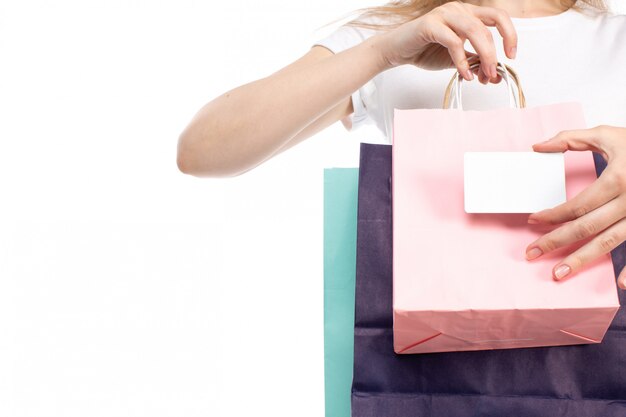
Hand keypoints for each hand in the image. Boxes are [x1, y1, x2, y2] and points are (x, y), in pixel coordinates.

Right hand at [377, 2, 516, 83]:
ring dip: (484, 55)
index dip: (510, 35)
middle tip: (494, 72)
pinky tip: (464, 74)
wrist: (396, 52)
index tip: (511, 56)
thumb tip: (493, 75)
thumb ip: (474, 63)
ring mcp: (444, 14)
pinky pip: (454, 42)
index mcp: (467, 14)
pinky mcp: (431, 25)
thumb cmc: (424, 51)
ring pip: (475, 30)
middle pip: (491, 22)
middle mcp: (458, 9)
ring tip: (482, 75)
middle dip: (497, 50)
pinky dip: (462, 61)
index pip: (498, 17)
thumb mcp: (456, 60)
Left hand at [524, 125, 625, 289]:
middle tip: (531, 253)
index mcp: (618, 179)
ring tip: (559, 273)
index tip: (532, 220)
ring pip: (608, 242)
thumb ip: (570, 139)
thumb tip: (537, 146)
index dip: (552, 215)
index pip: (576, 204)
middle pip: (586, 227)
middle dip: (556, 241)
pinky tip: (621, 285)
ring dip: (582, 260)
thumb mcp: (607, 134)